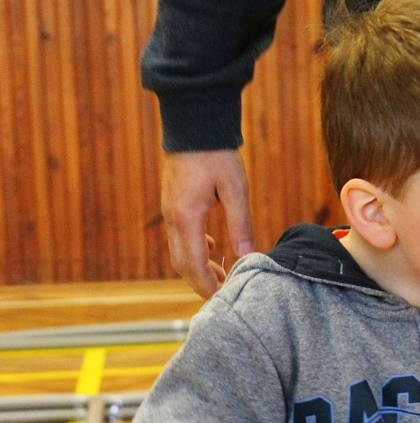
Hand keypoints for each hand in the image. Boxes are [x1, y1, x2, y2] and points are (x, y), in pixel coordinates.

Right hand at [161, 150, 254, 297]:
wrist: (193, 124)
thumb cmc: (216, 153)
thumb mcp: (235, 188)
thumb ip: (240, 223)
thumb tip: (247, 254)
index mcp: (186, 217)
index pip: (193, 265)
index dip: (207, 286)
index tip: (223, 299)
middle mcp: (172, 218)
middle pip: (182, 264)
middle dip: (202, 283)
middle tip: (224, 294)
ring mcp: (170, 211)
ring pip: (179, 252)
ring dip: (198, 268)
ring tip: (222, 274)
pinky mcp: (173, 204)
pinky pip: (179, 237)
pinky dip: (194, 250)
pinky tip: (212, 247)